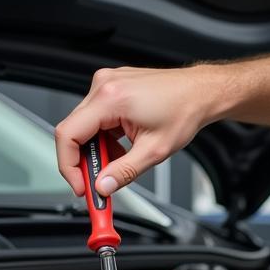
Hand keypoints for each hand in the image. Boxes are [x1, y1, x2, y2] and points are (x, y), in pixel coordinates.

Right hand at [55, 65, 223, 195]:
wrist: (201, 92)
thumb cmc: (185, 110)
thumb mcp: (154, 150)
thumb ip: (124, 172)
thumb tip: (103, 186)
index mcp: (110, 98)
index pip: (68, 134)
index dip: (68, 165)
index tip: (81, 184)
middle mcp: (104, 85)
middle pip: (75, 130)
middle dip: (86, 160)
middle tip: (100, 180)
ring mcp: (107, 83)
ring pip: (85, 125)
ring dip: (98, 148)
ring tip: (122, 158)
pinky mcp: (112, 86)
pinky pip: (96, 115)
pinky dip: (105, 134)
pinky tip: (123, 143)